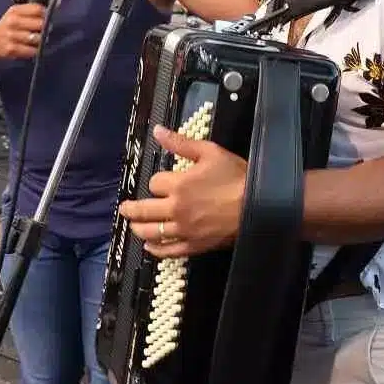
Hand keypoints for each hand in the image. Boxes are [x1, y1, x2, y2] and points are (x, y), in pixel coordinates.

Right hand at [0, 2, 46, 59]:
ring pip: (37, 38)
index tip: (47, 18)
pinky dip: (34, 50)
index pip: (38, 9)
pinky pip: (32, 50)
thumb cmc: (9, 26)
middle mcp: (12, 21)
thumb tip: (58, 3)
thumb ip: (34, 10)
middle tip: (44, 30)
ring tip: (37, 39)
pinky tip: (31, 48)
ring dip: (40, 40)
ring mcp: (11, 36)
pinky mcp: (11, 49)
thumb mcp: (17, 14)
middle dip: (45, 28)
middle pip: (40, 24)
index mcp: (15, 10)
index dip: (46, 14)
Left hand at [118, 124, 247, 257]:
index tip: (163, 182)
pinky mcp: (193, 245)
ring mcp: (184, 230)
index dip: (157, 181)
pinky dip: (155, 249)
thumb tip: (158, 132)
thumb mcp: (210, 152)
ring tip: (134, 225)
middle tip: (125, 208)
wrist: (259, 204)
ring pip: (151, 232)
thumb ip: (181, 143)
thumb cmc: (237, 177)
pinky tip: (150, 246)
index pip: (154, 184)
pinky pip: (167, 251)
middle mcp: (176, 209)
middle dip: (131, 209)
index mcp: (179, 185)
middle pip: (143, 211)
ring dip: (138, 228)